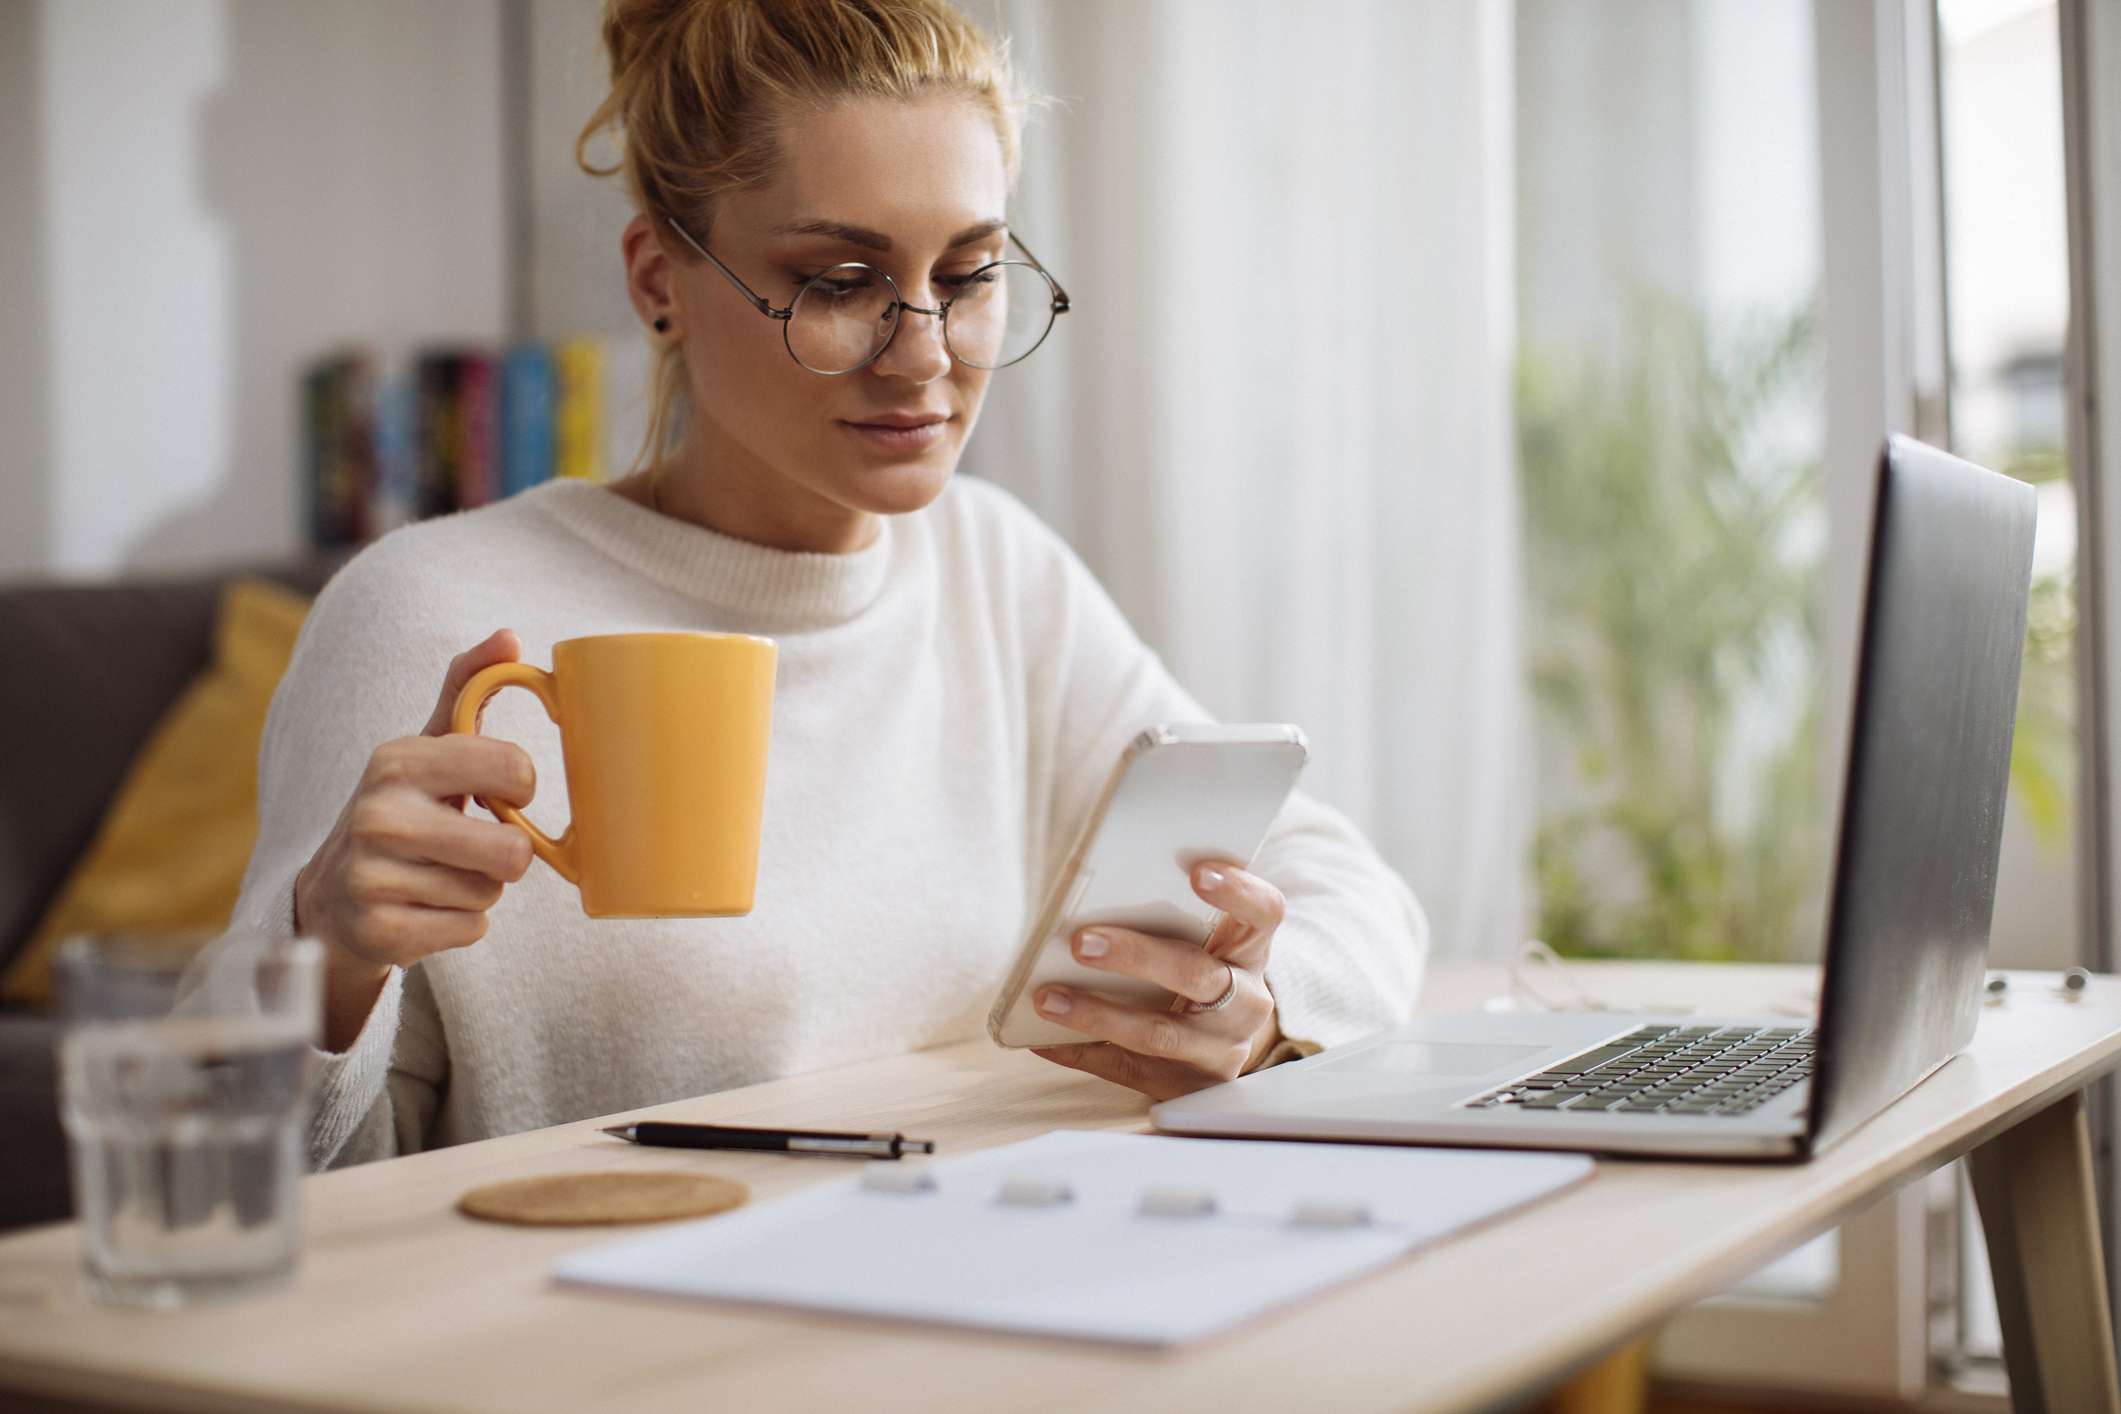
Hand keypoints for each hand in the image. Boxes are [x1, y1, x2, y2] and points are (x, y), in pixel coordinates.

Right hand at [293, 630, 536, 1047]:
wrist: (332, 895)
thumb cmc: (402, 809)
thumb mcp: (427, 746)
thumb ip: (468, 687)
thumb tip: (509, 636)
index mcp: (398, 761)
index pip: (514, 770)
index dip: (523, 788)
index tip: (503, 792)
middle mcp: (378, 816)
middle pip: (511, 853)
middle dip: (506, 856)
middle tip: (473, 846)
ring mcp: (373, 878)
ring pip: (490, 895)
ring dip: (478, 890)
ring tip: (438, 875)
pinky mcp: (379, 934)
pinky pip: (470, 931)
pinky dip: (460, 925)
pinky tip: (424, 908)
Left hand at [1029, 861, 1286, 1100]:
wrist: (1219, 1047)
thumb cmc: (1198, 973)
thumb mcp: (1206, 943)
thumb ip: (1173, 915)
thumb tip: (1093, 887)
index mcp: (1250, 951)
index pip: (1263, 913)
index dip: (1237, 892)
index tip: (1198, 871)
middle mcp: (1245, 1002)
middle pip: (1199, 975)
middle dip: (1137, 957)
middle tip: (1081, 942)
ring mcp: (1219, 1050)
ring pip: (1160, 1034)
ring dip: (1098, 1014)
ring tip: (1048, 997)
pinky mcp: (1186, 1086)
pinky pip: (1127, 1068)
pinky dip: (1080, 1051)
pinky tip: (1042, 1037)